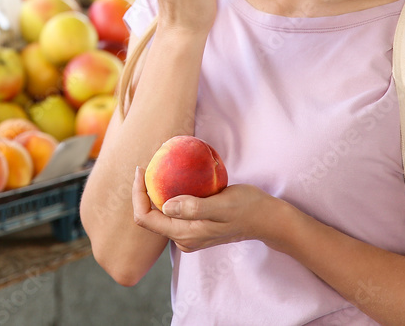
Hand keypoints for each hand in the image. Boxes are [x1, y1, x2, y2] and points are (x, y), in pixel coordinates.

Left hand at [131, 167, 275, 252]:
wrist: (267, 219)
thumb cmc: (247, 208)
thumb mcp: (222, 205)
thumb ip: (194, 207)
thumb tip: (166, 206)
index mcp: (184, 235)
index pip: (145, 218)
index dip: (137, 194)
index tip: (141, 169)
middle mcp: (182, 238)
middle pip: (150, 216)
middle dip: (143, 191)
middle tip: (148, 164)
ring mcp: (188, 234)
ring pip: (160, 213)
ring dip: (155, 192)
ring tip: (158, 168)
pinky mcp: (195, 227)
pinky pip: (173, 211)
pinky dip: (169, 194)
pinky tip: (174, 177)